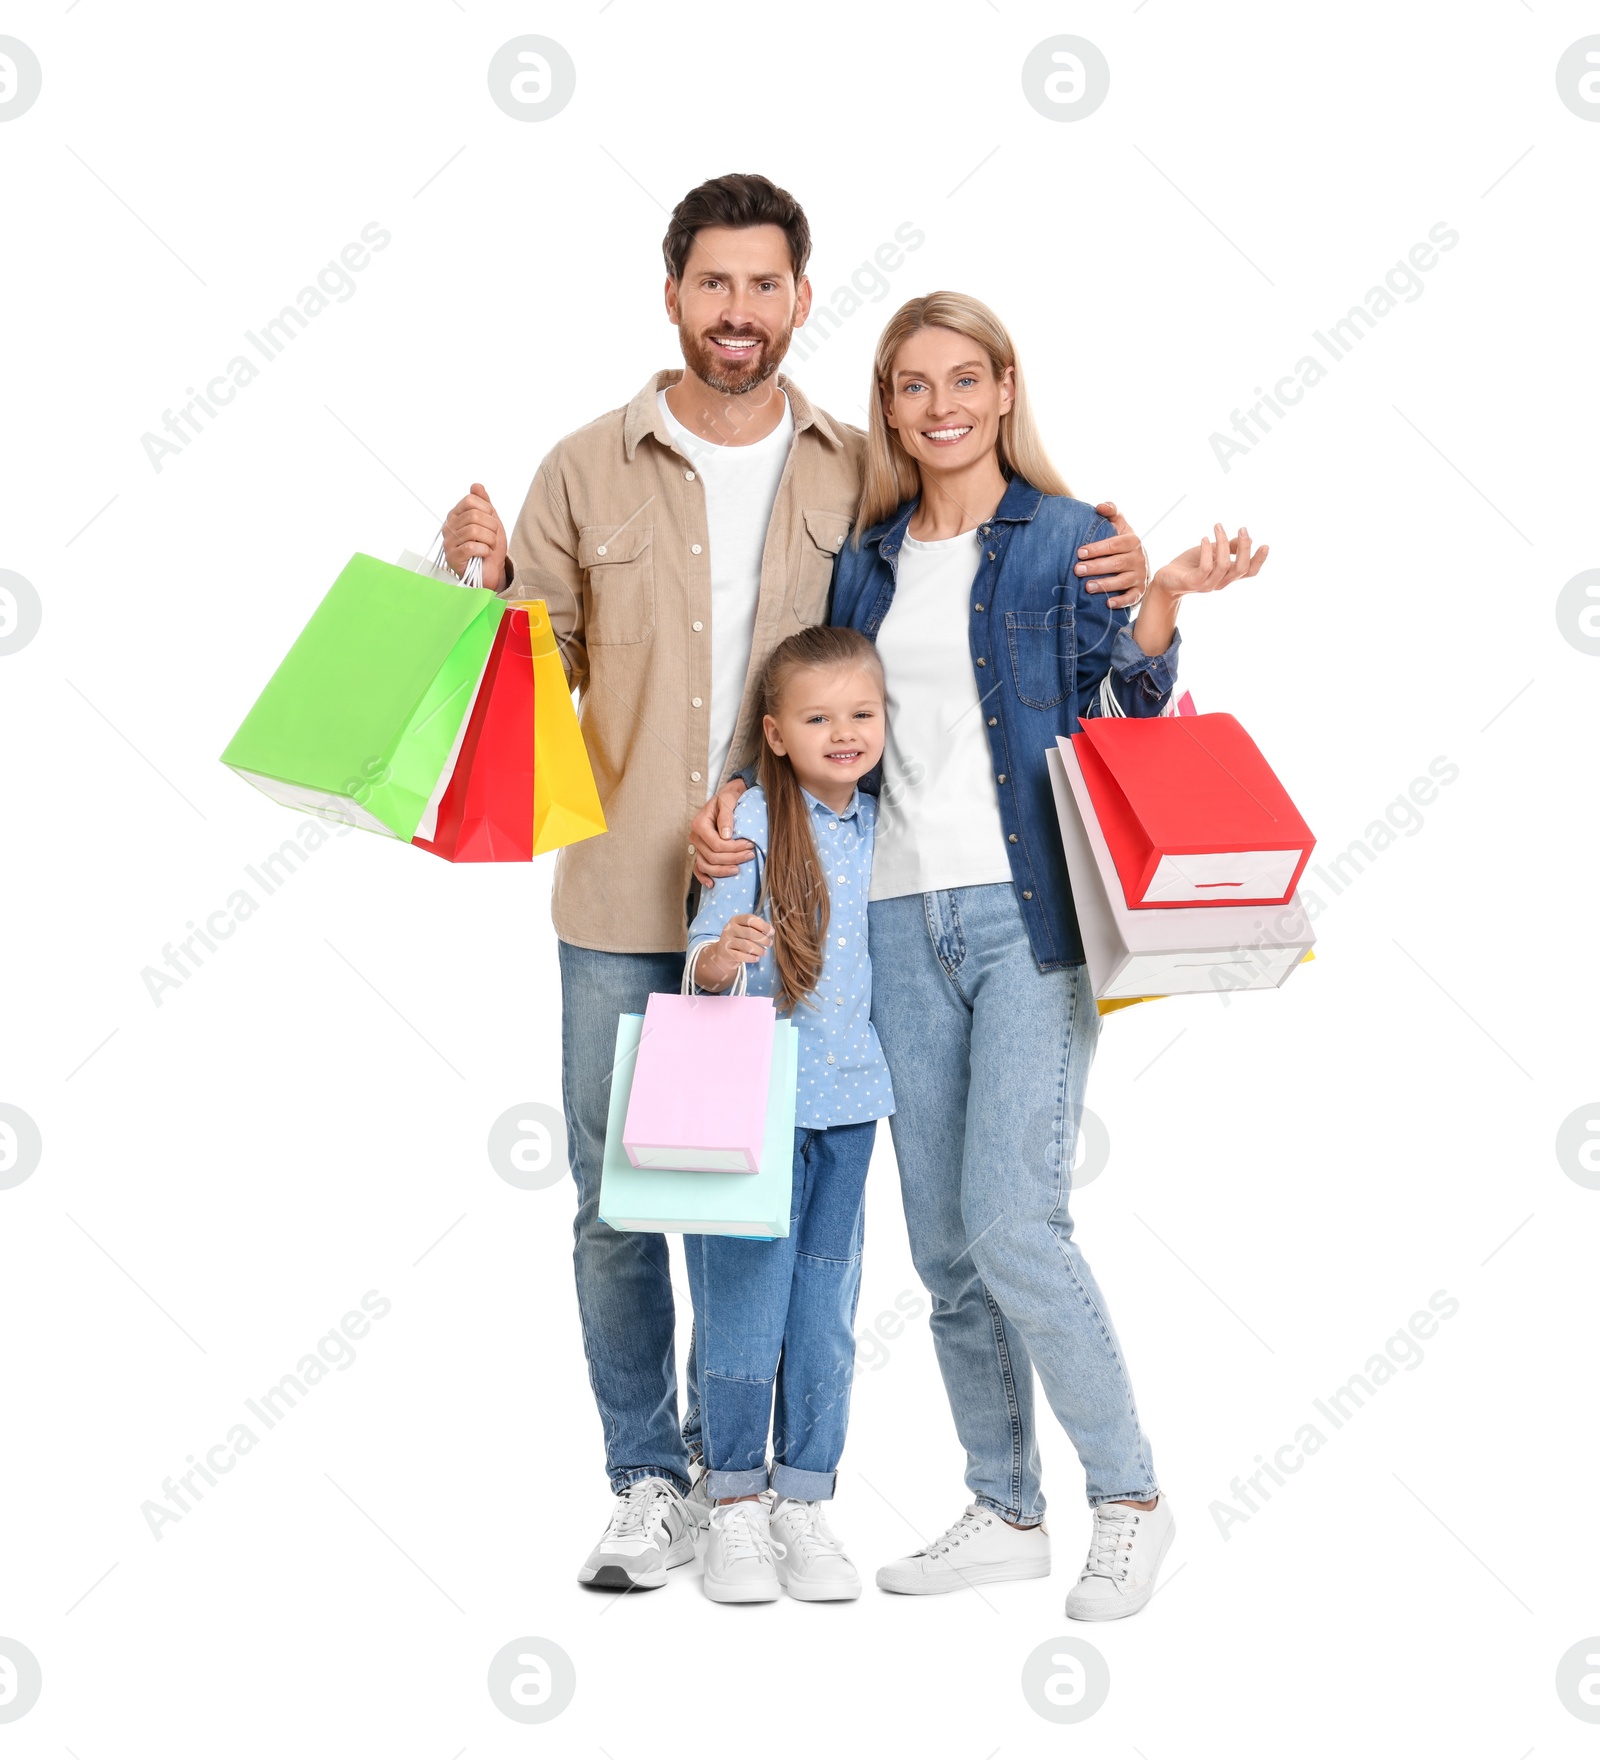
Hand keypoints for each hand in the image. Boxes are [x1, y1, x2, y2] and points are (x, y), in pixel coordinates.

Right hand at [442, 483, 506, 593]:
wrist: (491, 570)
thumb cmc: (489, 546)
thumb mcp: (491, 521)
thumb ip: (483, 502)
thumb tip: (476, 485)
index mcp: (456, 515)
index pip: (470, 500)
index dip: (487, 510)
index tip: (491, 522)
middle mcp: (449, 527)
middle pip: (474, 515)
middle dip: (491, 527)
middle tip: (493, 537)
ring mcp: (449, 542)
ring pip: (473, 531)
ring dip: (490, 540)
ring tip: (489, 546)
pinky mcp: (452, 558)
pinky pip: (471, 547)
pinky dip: (485, 551)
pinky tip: (485, 554)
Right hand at [690, 779, 752, 884]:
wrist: (727, 796)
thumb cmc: (728, 797)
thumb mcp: (728, 800)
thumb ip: (726, 817)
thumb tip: (727, 836)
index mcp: (700, 824)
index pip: (717, 844)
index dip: (734, 848)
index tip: (750, 844)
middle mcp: (695, 836)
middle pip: (712, 857)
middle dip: (733, 859)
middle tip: (750, 855)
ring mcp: (697, 846)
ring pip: (706, 865)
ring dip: (722, 870)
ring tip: (738, 869)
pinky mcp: (700, 851)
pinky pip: (698, 868)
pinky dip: (704, 877)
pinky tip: (713, 884)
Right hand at [693, 914, 772, 989]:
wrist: (724, 952)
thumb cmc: (740, 938)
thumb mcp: (745, 929)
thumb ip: (756, 928)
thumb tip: (770, 932)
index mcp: (735, 919)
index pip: (750, 919)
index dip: (763, 925)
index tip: (772, 932)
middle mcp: (729, 928)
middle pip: (750, 933)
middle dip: (763, 939)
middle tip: (770, 943)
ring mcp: (726, 941)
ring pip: (746, 946)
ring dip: (759, 950)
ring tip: (764, 952)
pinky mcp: (725, 953)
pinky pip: (741, 956)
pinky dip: (751, 958)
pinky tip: (757, 958)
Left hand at [1077, 501, 1148, 608]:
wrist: (1140, 563)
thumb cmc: (1122, 543)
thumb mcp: (1119, 526)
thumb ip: (1112, 513)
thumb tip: (1100, 506)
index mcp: (1132, 541)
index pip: (1114, 544)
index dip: (1097, 548)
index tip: (1079, 552)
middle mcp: (1138, 558)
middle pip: (1116, 563)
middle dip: (1096, 567)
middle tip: (1077, 570)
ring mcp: (1140, 576)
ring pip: (1122, 581)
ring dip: (1105, 585)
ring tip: (1087, 587)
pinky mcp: (1139, 592)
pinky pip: (1131, 598)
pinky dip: (1120, 602)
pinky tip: (1107, 604)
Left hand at [1149, 525, 1268, 601]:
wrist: (1166, 579)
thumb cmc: (1190, 565)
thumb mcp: (1211, 552)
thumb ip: (1227, 547)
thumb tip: (1246, 539)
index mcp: (1227, 576)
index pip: (1249, 572)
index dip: (1259, 561)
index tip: (1265, 545)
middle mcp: (1220, 582)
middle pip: (1241, 568)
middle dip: (1244, 548)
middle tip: (1242, 529)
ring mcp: (1207, 584)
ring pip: (1224, 565)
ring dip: (1223, 544)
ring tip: (1217, 527)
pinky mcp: (1193, 583)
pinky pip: (1205, 567)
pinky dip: (1207, 551)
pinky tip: (1204, 539)